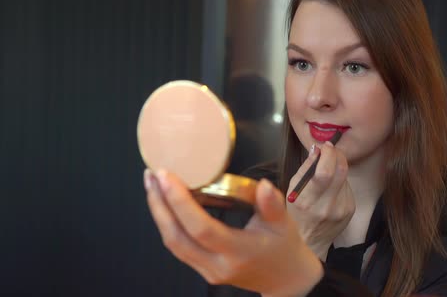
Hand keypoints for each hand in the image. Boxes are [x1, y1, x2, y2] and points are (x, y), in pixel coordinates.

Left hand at [144, 169, 323, 296]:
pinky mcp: (203, 270)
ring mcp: (207, 271)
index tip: (167, 176)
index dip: (180, 202)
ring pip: (173, 244)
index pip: (201, 228)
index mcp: (238, 252)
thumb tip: (263, 185)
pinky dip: (167, 223)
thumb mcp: (283, 224)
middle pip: (176, 238)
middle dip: (159, 205)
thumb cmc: (283, 247)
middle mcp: (217, 265)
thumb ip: (272, 204)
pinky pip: (177, 246)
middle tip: (151, 176)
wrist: (285, 280)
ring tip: (151, 185)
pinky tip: (164, 203)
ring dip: (159, 213)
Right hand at [287, 141, 355, 260]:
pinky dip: (340, 181)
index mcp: (307, 202)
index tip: (325, 146)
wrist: (309, 242)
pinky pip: (347, 187)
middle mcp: (326, 207)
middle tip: (331, 150)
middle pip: (341, 171)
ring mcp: (341, 210)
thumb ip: (305, 169)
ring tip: (327, 173)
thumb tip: (317, 149)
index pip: (324, 173)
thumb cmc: (296, 213)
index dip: (328, 154)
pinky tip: (332, 188)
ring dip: (337, 168)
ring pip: (345, 177)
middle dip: (337, 154)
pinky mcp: (350, 210)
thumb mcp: (292, 190)